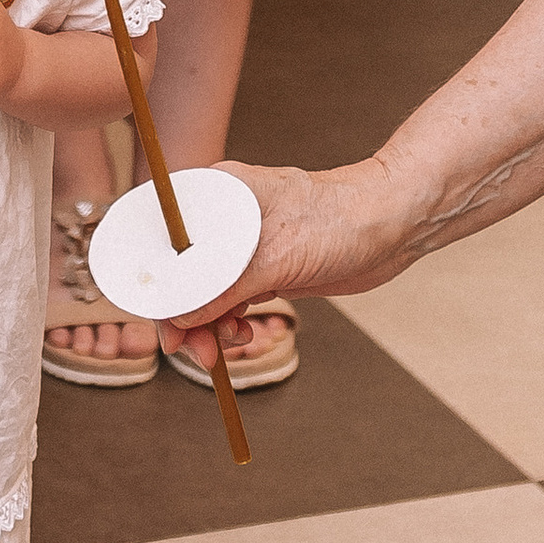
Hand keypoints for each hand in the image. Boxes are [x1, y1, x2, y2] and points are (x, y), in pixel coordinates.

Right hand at [152, 159, 388, 373]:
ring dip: (205, 324)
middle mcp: (221, 216)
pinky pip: (227, 300)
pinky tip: (241, 334)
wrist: (393, 225)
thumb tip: (181, 317)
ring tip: (225, 347)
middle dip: (181, 313)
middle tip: (193, 350)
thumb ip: (225, 287)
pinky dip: (227, 321)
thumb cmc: (341, 220)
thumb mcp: (277, 256)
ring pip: (202, 291)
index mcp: (216, 192)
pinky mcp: (261, 268)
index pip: (159, 234)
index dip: (150, 277)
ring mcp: (241, 244)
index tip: (159, 317)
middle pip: (176, 269)